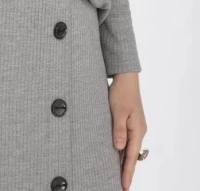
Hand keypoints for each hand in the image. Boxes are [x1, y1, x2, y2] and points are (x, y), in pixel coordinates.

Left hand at [108, 72, 147, 189]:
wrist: (126, 78)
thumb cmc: (121, 92)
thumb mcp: (118, 111)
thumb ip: (119, 130)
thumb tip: (119, 148)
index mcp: (137, 130)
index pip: (132, 157)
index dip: (127, 173)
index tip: (124, 186)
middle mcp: (139, 131)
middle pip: (132, 156)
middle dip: (127, 171)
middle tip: (121, 186)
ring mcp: (135, 127)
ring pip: (130, 149)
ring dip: (125, 162)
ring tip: (119, 176)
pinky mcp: (130, 122)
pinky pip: (128, 141)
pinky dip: (124, 151)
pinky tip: (118, 156)